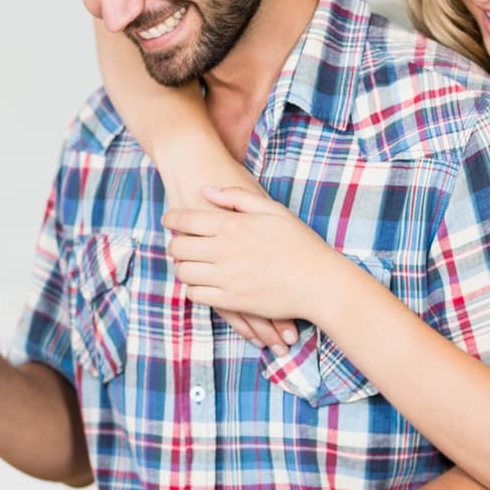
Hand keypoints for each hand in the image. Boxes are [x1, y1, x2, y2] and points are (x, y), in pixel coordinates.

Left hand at [164, 186, 341, 322]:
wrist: (320, 282)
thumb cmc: (300, 243)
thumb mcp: (272, 209)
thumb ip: (236, 197)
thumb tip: (205, 189)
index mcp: (233, 225)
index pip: (186, 220)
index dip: (172, 218)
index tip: (169, 219)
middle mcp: (224, 250)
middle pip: (179, 246)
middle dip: (175, 243)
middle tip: (179, 243)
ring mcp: (226, 277)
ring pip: (184, 272)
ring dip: (183, 266)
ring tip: (190, 263)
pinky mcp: (231, 301)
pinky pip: (196, 295)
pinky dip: (194, 288)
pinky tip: (202, 282)